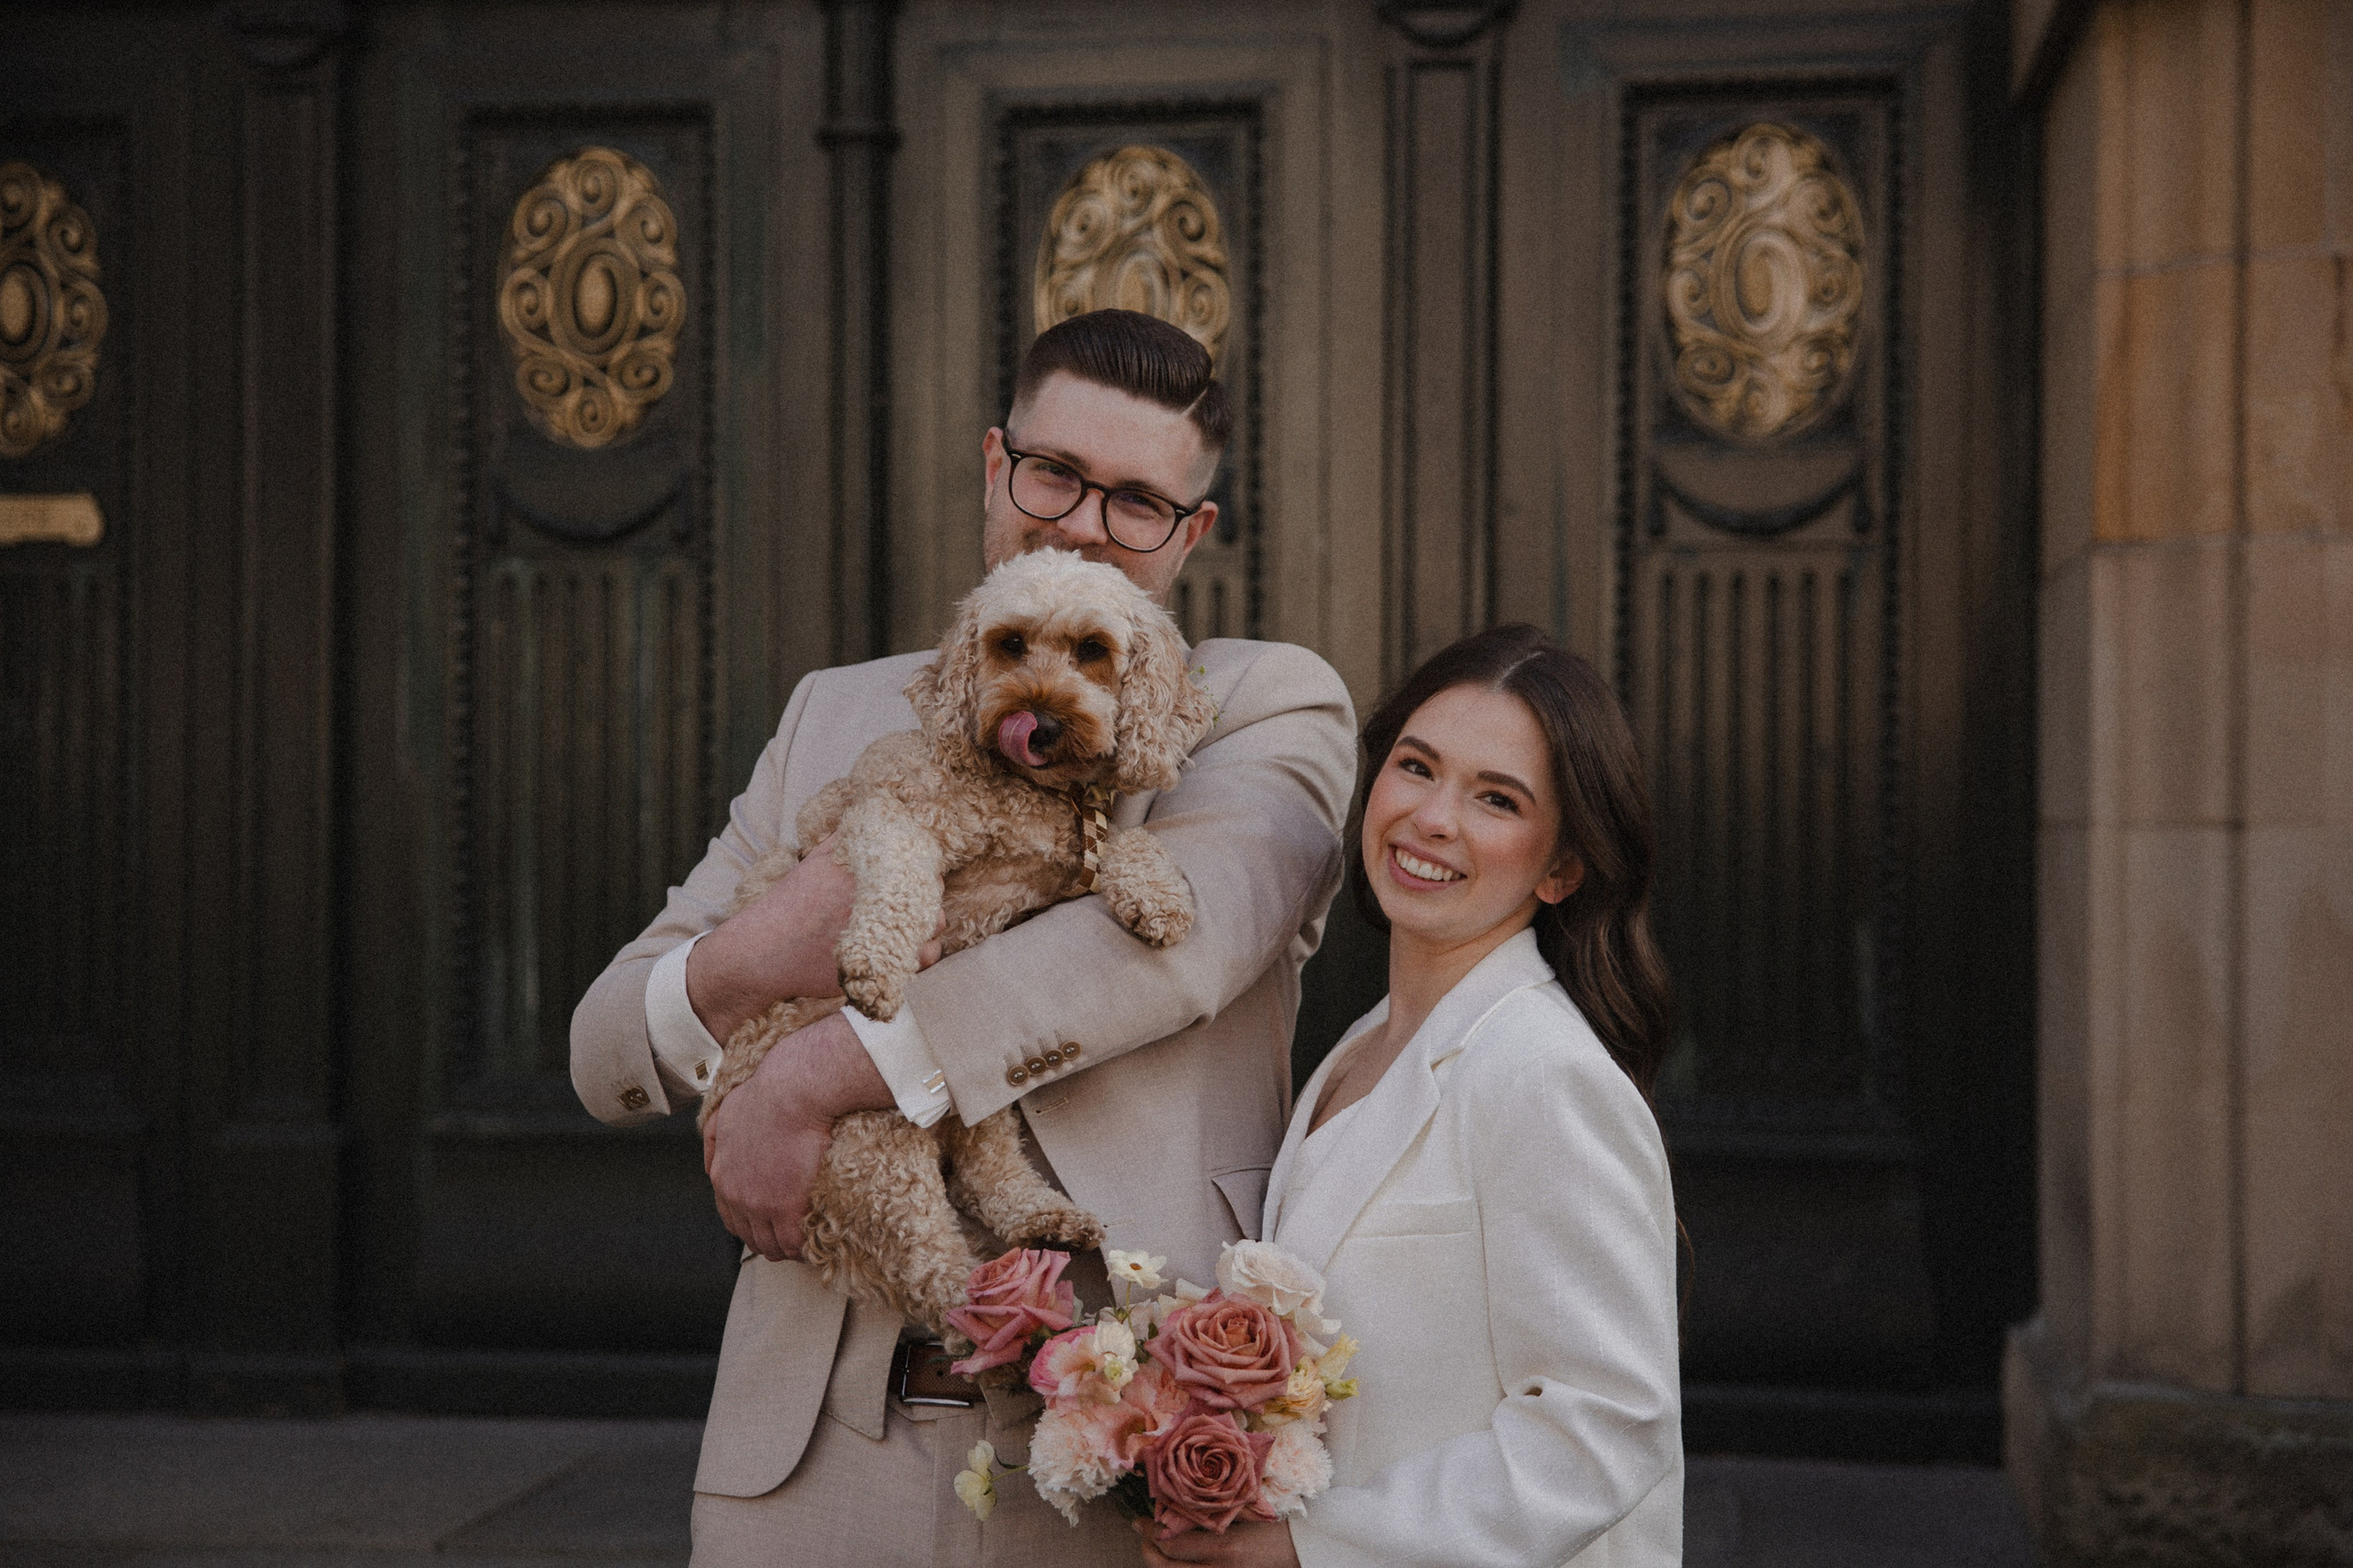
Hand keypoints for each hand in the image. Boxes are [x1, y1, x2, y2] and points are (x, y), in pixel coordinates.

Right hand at [687, 833, 946, 1042]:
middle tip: (908, 905)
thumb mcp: (813, 862)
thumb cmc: (786, 907)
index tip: (912, 879)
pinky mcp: (883, 961)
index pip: (918, 860)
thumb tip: (868, 814)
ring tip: (910, 928)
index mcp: (866, 867)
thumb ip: (843, 840)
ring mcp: (885, 930)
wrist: (763, 953)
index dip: (920, 871)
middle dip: (926, 898)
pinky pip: (925, 956)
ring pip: (935, 924)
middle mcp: (879, 895)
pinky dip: (923, 953)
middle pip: (931, 891)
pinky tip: (908, 950)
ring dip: (928, 925)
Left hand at [702, 1010, 893, 1259]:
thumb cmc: (767, 1093)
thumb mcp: (725, 1112)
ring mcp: (760, 1204)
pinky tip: (814, 1241)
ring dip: (785, 1247)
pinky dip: (802, 1247)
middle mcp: (735, 1195)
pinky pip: (793, 1243)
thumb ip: (715, 1137)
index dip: (751, 1223)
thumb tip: (713, 1149)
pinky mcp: (786, 1208)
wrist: (793, 1091)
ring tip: (803, 1245)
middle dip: (767, 1239)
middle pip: (749, 1235)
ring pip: (770, 1244)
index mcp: (721, 1175)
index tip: (768, 1223)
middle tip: (788, 1238)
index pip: (730, 1216)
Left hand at [1133, 1517, 1299, 1567]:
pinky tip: (1174, 1559)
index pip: (1172, 1545)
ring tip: (1154, 1547)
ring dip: (1159, 1563)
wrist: (1298, 1552)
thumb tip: (1174, 1506)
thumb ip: (1210, 1512)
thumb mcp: (1242, 1515)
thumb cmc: (1272, 1528)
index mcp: (1226, 1549)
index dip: (1150, 1532)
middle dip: (1147, 1550)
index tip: (1140, 1520)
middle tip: (1142, 1533)